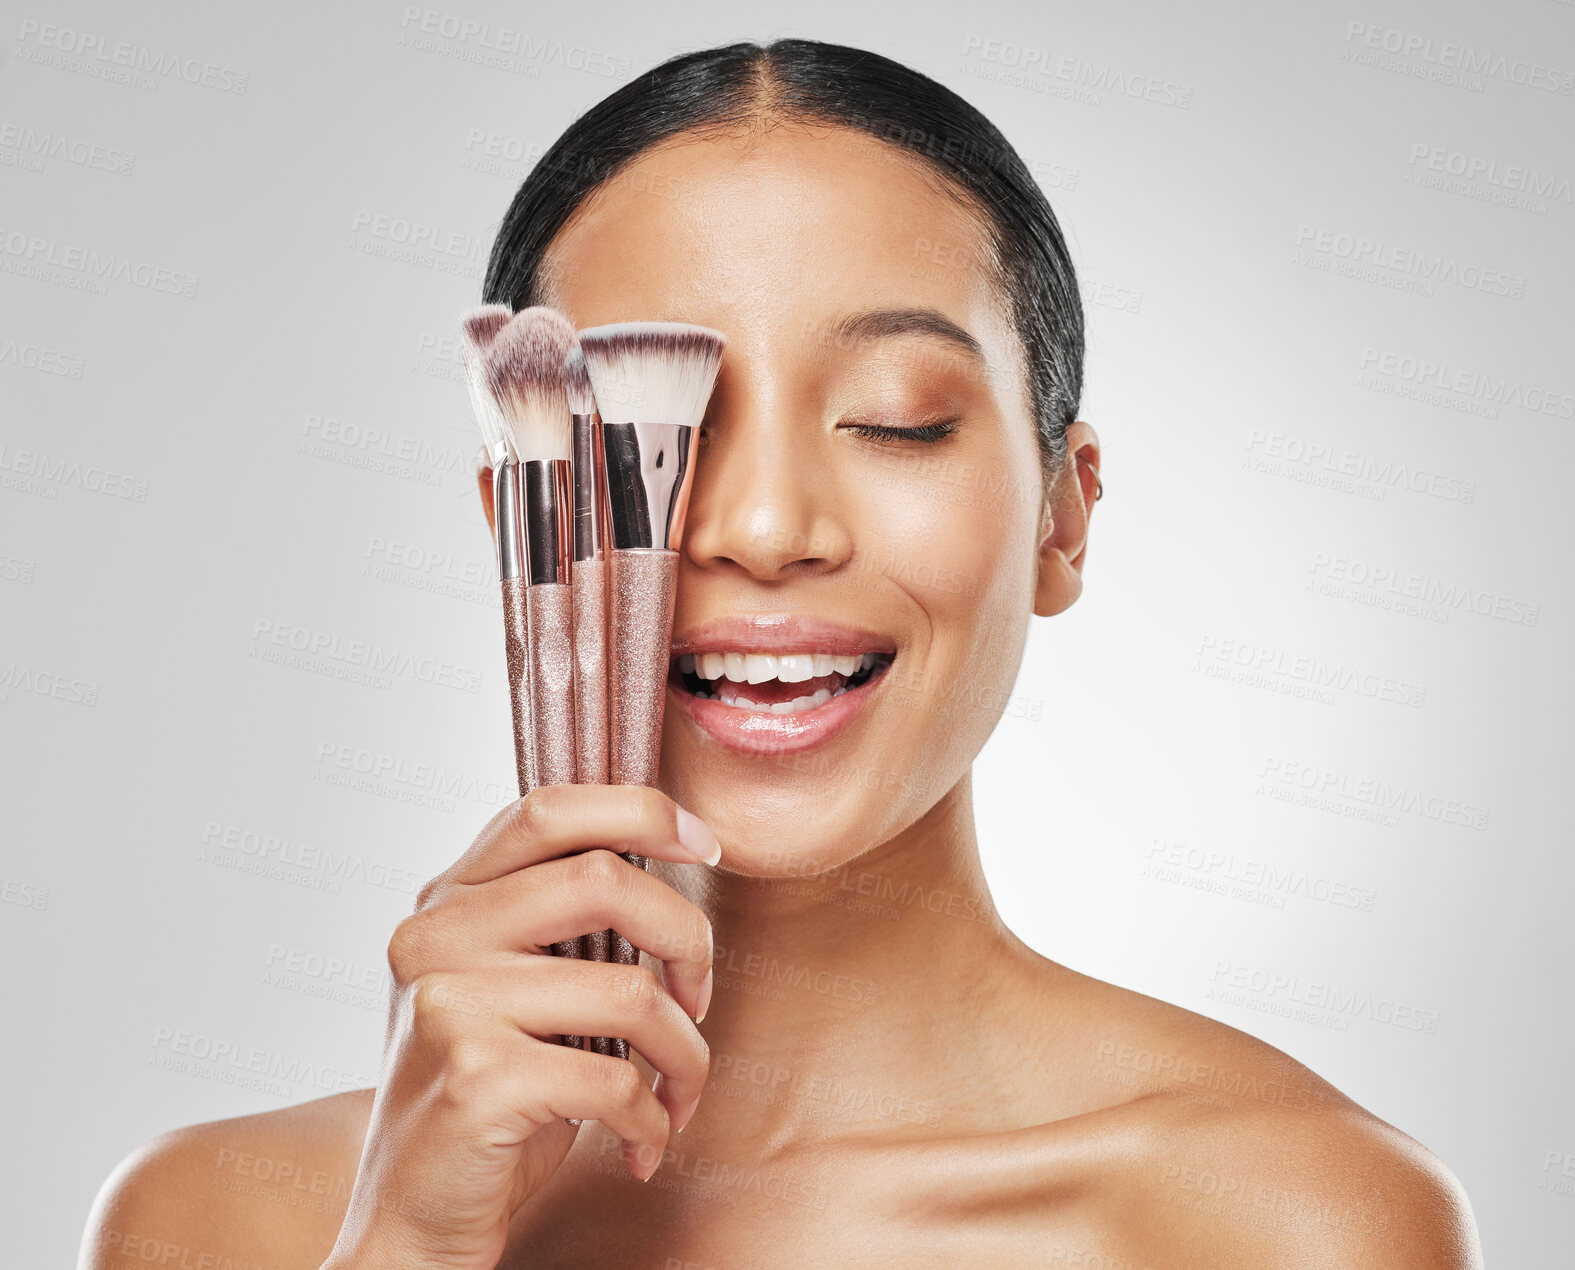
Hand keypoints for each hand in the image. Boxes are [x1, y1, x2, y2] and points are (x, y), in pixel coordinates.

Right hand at [322, 785, 719, 1269]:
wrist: (410, 1218)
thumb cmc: (492, 1095)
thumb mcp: (512, 984)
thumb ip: (558, 917)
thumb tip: (674, 849)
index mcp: (448, 899)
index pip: (549, 807)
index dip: (641, 812)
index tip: (706, 847)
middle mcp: (435, 936)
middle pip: (605, 879)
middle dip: (687, 937)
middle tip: (700, 996)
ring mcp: (448, 1005)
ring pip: (630, 991)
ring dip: (684, 1053)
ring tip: (677, 1092)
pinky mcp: (474, 1079)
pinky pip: (614, 1080)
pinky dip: (650, 1118)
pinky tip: (641, 1143)